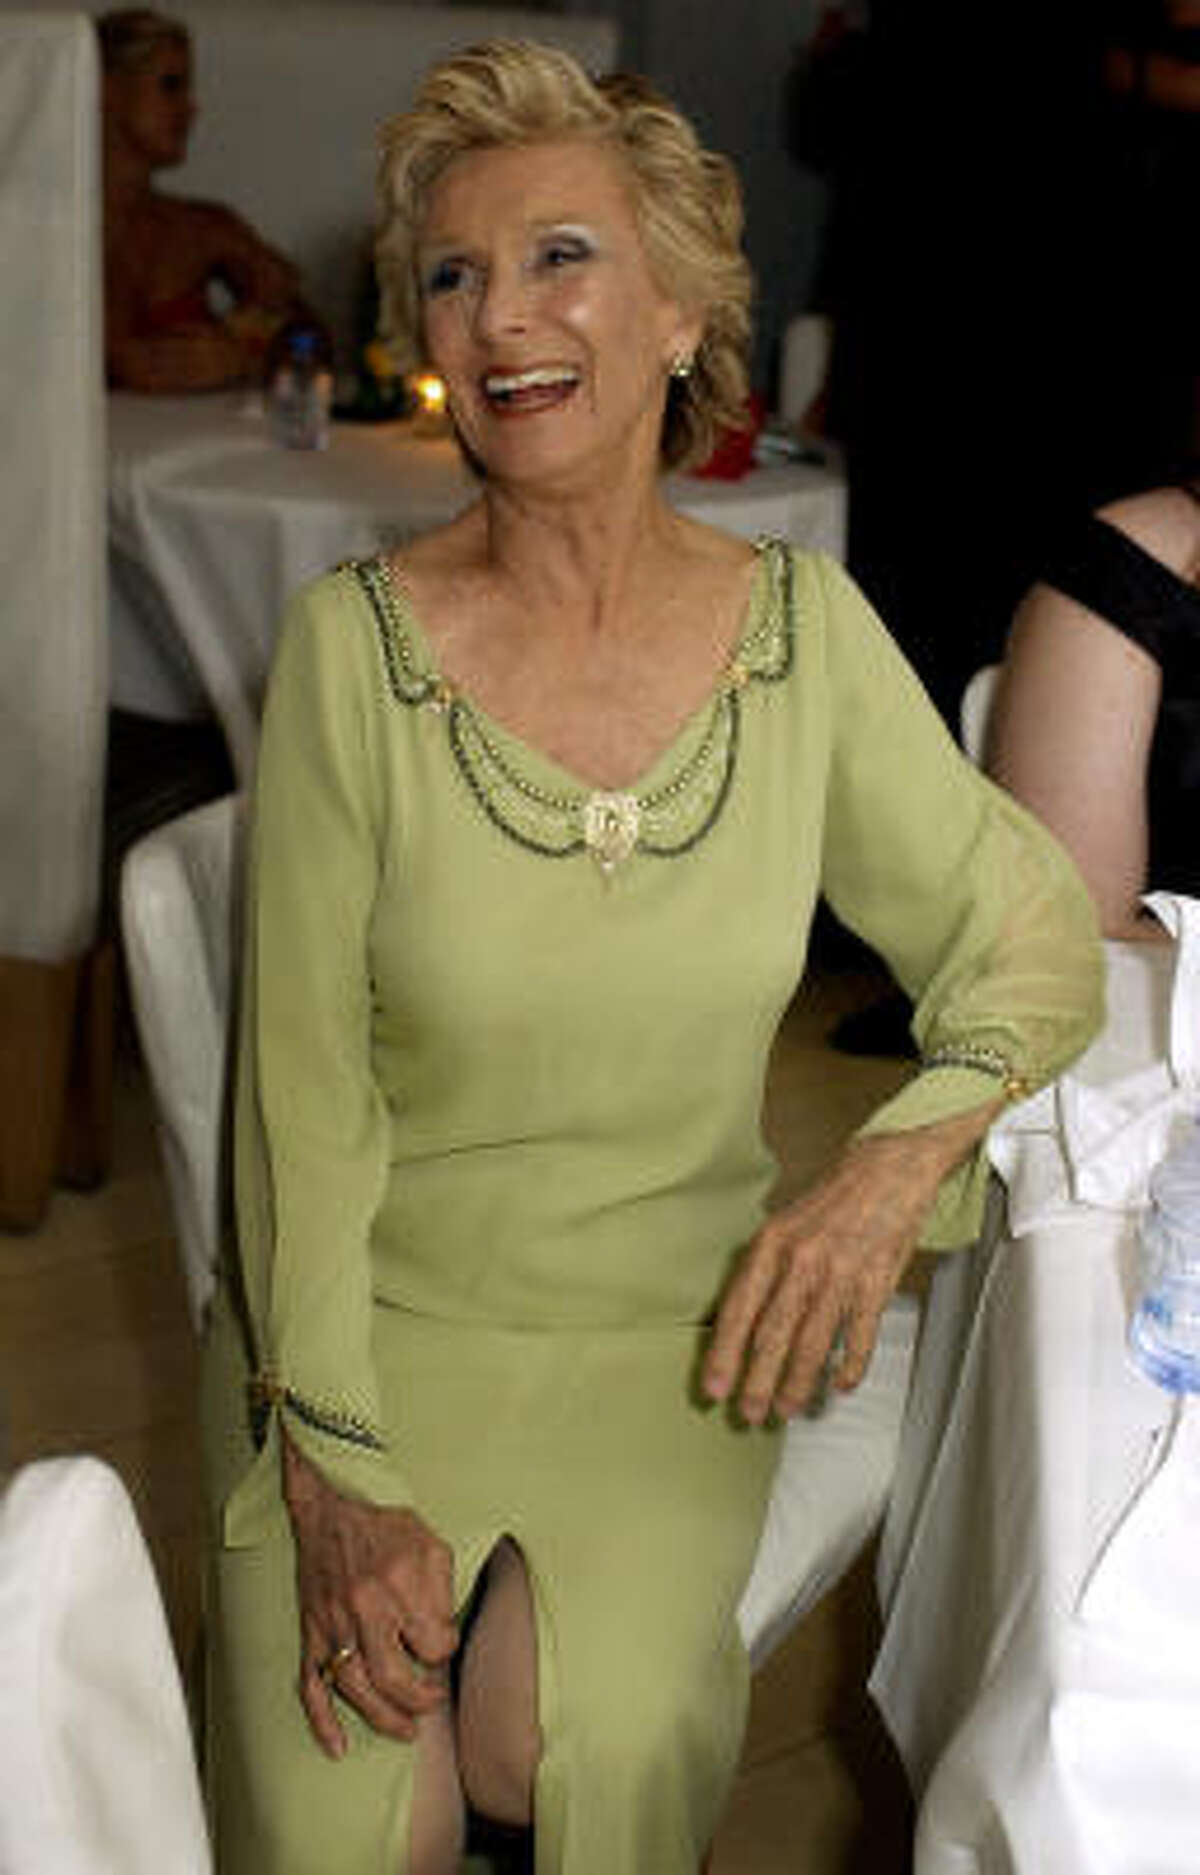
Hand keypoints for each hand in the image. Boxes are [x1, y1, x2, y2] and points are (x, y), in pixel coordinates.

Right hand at [282, 1435, 457, 1759]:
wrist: (331, 1499)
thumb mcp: (430, 1542)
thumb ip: (442, 1590)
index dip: (444, 1648)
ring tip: (405, 1730)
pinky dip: (322, 1721)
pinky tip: (337, 1747)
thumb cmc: (385, 1521)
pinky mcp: (310, 1629)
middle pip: (395, 1679)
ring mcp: (333, 1622)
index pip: (434, 1645)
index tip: (442, 1641)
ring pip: (357, 1689)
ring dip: (383, 1718)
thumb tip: (442, 1636)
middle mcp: (365, 1607)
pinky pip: (310, 1684)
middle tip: (432, 1702)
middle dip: (421, 1700)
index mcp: (400, 1583)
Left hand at [702, 1106, 999, 1423]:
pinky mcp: (876, 1282)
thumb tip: (735, 1322)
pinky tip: (839, 1385)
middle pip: (773, 1334)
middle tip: (748, 1414)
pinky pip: (860, 1335)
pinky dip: (850, 1365)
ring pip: (813, 1342)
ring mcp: (841, 1273)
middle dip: (757, 1381)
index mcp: (772, 1244)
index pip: (740, 1309)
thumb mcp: (783, 1224)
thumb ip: (763, 1269)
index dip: (725, 1354)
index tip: (714, 1388)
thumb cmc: (831, 1200)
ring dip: (797, 1382)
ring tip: (786, 1408)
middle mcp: (802, 1260)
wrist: (888, 1170)